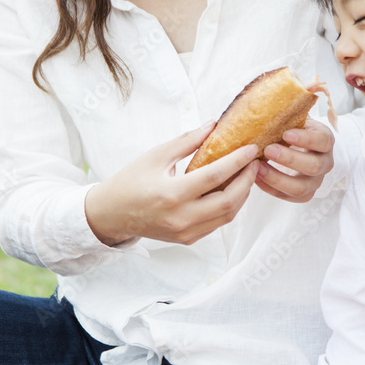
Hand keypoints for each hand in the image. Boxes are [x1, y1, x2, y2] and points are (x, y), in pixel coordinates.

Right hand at [85, 121, 259, 246]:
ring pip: (228, 216)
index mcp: (171, 194)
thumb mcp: (156, 155)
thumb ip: (187, 141)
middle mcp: (181, 217)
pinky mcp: (187, 239)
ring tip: (246, 175)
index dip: (238, 161)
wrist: (110, 214)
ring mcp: (185, 232)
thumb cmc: (130, 181)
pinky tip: (232, 190)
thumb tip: (213, 125)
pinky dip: (229, 207)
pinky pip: (217, 224)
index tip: (252, 148)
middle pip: (229, 201)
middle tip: (254, 162)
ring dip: (242, 195)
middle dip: (247, 180)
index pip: (216, 176)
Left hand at [254, 119, 334, 202]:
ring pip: (301, 187)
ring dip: (277, 178)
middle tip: (268, 150)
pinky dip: (270, 189)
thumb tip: (280, 96)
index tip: (286, 133)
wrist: (298, 148)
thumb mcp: (296, 119)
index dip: (305, 139)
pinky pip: (288, 197)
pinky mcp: (305, 194)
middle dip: (289, 159)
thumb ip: (290, 111)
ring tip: (258, 167)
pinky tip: (256, 178)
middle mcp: (325, 163)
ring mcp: (316, 181)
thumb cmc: (293, 130)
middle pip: (313, 166)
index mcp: (325, 141)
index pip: (322, 141)